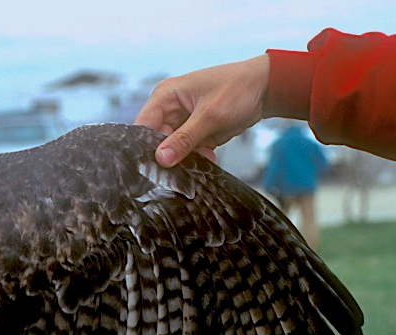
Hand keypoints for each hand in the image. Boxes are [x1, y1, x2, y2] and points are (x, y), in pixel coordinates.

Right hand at [134, 55, 269, 166]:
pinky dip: (198, 157)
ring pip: (173, 149)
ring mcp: (182, 121)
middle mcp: (169, 108)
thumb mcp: (210, 115)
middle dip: (170, 155)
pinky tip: (211, 156)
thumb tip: (161, 159)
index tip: (151, 167)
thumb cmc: (238, 88)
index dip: (144, 147)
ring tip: (203, 158)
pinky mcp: (195, 131)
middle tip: (180, 169)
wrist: (268, 88)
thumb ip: (184, 139)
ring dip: (186, 158)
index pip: (143, 125)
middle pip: (156, 140)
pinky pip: (188, 150)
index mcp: (165, 96)